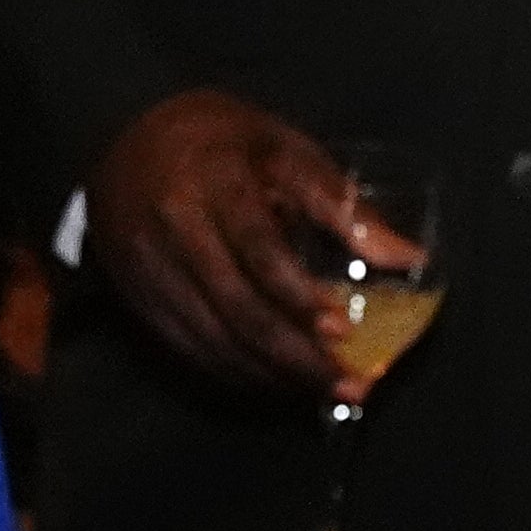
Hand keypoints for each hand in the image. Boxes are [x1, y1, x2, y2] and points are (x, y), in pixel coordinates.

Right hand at [81, 90, 372, 400]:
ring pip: (214, 340)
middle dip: (297, 358)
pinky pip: (191, 349)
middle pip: (237, 310)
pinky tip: (277, 382)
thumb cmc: (217, 139)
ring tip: (324, 392)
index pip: (258, 251)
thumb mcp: (282, 148)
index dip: (300, 298)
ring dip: (272, 376)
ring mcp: (151, 271)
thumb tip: (407, 258)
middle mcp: (175, 231)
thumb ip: (341, 204)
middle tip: (347, 387)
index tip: (343, 332)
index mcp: (214, 183)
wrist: (123, 137)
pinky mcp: (140, 298)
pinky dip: (238, 373)